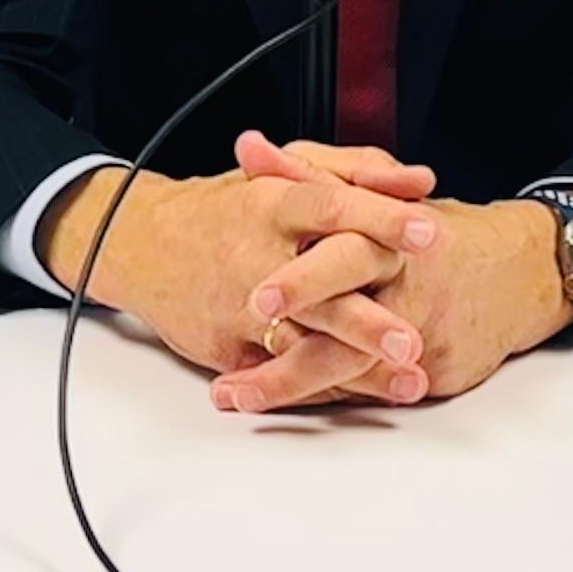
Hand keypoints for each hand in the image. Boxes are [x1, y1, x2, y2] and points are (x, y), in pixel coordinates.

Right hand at [40, 134, 438, 399]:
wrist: (144, 245)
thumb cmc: (230, 209)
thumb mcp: (285, 175)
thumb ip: (356, 172)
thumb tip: (421, 181)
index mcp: (272, 203)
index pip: (331, 206)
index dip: (380, 218)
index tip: (428, 232)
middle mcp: (255, 256)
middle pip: (317, 289)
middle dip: (365, 320)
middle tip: (411, 340)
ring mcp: (239, 308)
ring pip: (302, 344)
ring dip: (358, 368)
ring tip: (409, 383)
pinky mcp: (228, 349)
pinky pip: (281, 374)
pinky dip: (326, 389)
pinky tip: (370, 399)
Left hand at [209, 185, 572, 416]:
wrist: (520, 271)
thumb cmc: (431, 233)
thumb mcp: (371, 194)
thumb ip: (306, 176)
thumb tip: (247, 148)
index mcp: (390, 237)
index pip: (346, 255)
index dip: (301, 281)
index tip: (257, 300)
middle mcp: (408, 285)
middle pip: (353, 317)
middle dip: (299, 345)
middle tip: (248, 364)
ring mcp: (423, 333)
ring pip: (352, 366)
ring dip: (289, 383)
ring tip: (237, 393)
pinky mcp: (436, 372)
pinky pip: (372, 389)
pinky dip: (325, 395)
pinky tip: (279, 403)